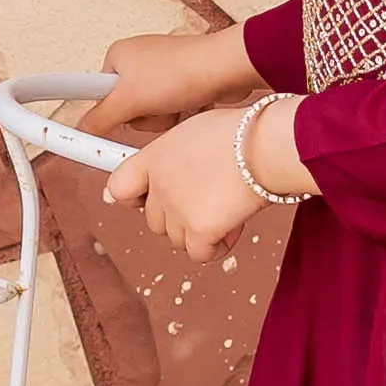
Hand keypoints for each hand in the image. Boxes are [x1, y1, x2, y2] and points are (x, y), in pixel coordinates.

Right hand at [82, 22, 258, 139]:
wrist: (227, 69)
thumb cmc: (182, 70)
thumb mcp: (129, 100)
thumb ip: (99, 118)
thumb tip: (81, 129)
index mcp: (117, 57)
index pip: (95, 95)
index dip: (106, 113)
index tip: (95, 128)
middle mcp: (138, 61)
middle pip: (126, 110)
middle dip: (144, 118)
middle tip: (156, 108)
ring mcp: (162, 73)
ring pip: (150, 115)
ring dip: (164, 119)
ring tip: (178, 104)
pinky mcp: (182, 84)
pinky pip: (171, 112)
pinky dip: (180, 113)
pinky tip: (191, 104)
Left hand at [102, 106, 269, 260]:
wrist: (267, 145)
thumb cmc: (243, 132)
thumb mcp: (197, 130)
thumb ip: (177, 155)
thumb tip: (178, 170)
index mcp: (155, 156)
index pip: (118, 187)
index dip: (133, 197)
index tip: (143, 200)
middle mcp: (160, 184)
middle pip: (154, 220)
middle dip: (178, 217)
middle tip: (206, 202)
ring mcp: (177, 209)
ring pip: (176, 239)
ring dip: (199, 232)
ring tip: (226, 209)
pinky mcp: (199, 230)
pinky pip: (199, 254)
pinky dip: (216, 247)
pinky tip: (233, 228)